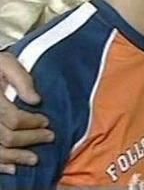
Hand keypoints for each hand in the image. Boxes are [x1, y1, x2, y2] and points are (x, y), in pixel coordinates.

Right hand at [0, 52, 53, 173]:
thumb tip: (36, 100)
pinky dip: (0, 165)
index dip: (32, 122)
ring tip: (34, 159)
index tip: (46, 121)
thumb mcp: (6, 63)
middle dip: (30, 139)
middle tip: (50, 137)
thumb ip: (22, 80)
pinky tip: (12, 168)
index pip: (13, 118)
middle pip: (6, 137)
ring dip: (16, 157)